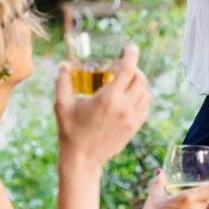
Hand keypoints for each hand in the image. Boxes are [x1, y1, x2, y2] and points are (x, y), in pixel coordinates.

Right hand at [54, 45, 152, 167]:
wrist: (82, 160)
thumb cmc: (70, 131)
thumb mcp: (62, 105)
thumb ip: (62, 82)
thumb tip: (63, 64)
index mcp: (108, 98)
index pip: (128, 69)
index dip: (131, 55)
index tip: (130, 48)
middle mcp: (124, 107)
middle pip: (141, 79)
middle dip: (135, 69)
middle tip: (124, 67)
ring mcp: (132, 118)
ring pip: (147, 93)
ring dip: (140, 84)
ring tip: (127, 82)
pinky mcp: (135, 128)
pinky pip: (146, 107)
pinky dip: (142, 98)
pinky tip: (130, 98)